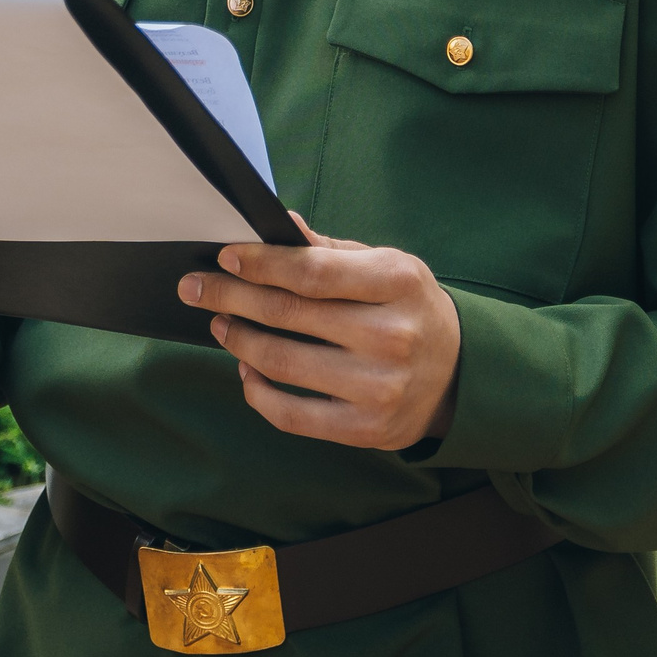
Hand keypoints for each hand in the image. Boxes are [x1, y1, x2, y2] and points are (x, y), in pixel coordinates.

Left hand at [180, 214, 460, 450]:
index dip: (260, 263)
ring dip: (238, 341)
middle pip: (288, 314)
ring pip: (282, 363)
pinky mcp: (366, 429)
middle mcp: (391, 335)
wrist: (460, 372)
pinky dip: (257, 391)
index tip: (224, 256)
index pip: (312, 271)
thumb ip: (332, 252)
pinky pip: (292, 414)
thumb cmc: (411, 308)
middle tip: (196, 288)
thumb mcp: (388, 266)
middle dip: (231, 297)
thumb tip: (281, 227)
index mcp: (397, 283)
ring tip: (221, 325)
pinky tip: (246, 369)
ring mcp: (379, 387)